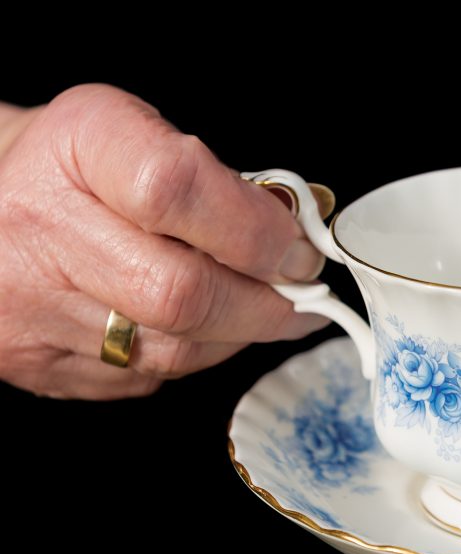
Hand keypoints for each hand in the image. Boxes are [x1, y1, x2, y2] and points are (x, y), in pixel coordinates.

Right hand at [0, 84, 326, 397]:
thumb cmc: (76, 168)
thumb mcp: (142, 137)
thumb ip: (220, 184)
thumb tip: (295, 240)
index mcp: (79, 145)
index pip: (174, 191)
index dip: (255, 232)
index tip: (298, 251)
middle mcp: (38, 225)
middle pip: (181, 294)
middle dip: (266, 306)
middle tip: (302, 298)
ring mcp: (25, 304)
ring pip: (170, 351)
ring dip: (235, 336)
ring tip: (253, 308)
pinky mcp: (30, 362)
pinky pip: (141, 376)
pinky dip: (185, 355)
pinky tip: (186, 327)